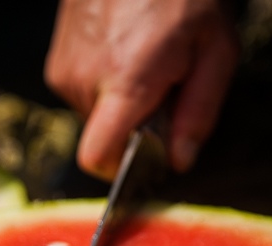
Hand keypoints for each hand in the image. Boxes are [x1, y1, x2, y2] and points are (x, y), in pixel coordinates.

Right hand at [44, 0, 239, 179]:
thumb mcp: (216, 50)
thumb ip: (199, 112)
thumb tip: (178, 162)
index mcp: (125, 82)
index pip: (96, 157)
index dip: (119, 170)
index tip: (143, 157)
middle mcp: (84, 80)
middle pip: (102, 139)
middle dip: (133, 126)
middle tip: (163, 87)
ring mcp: (64, 69)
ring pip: (93, 117)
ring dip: (120, 104)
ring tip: (144, 63)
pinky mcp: (56, 61)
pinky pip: (82, 95)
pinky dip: (104, 86)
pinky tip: (124, 53)